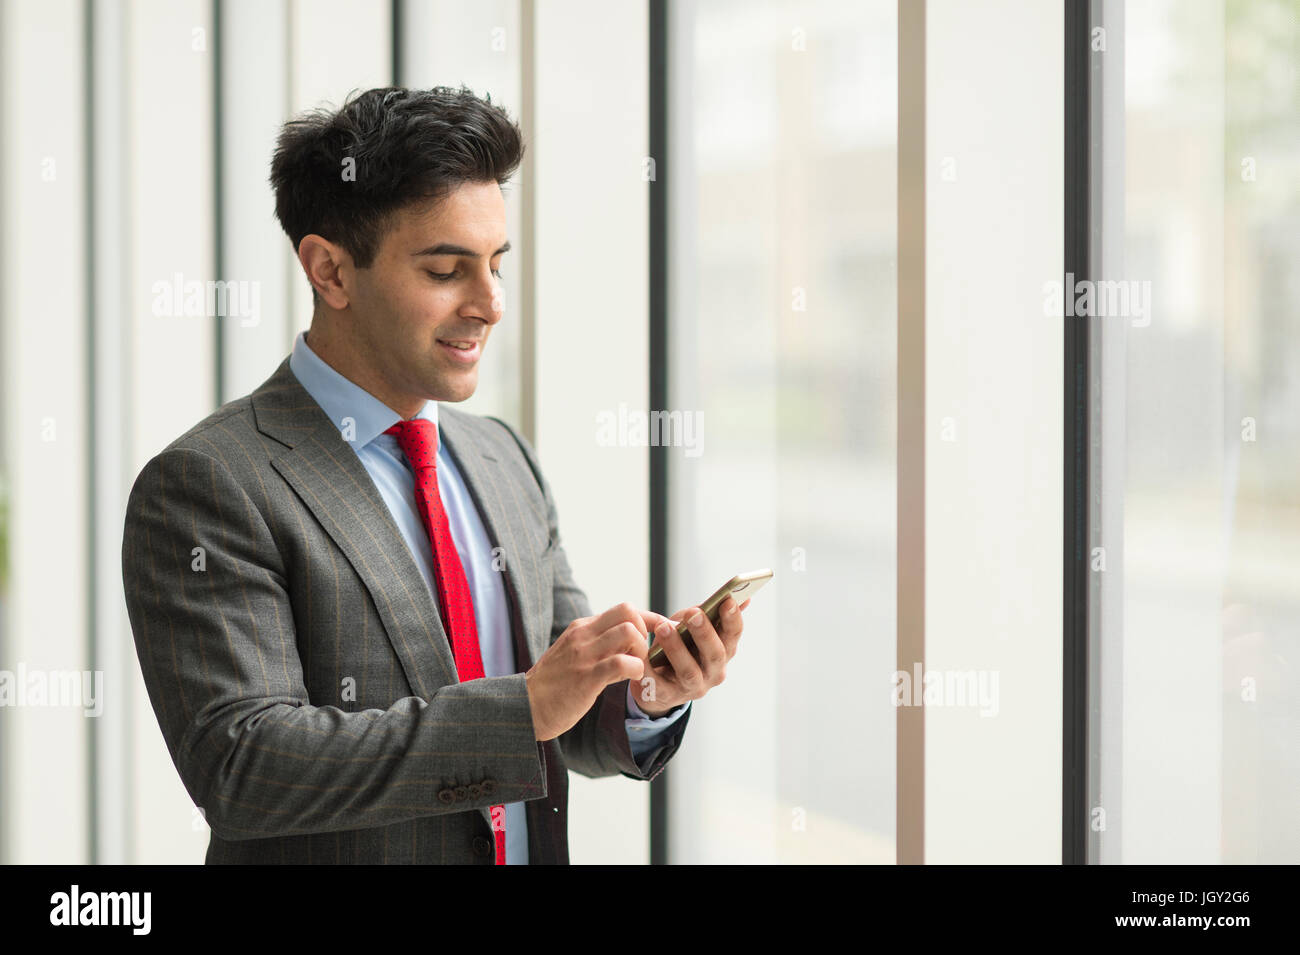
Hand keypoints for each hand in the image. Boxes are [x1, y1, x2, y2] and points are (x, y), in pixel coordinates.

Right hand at [524, 602, 659, 740]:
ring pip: (629, 632)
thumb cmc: (553, 684)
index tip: (659, 633)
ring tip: (635, 667)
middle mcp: (583, 636)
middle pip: (628, 611)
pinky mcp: (587, 678)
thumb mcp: (574, 653)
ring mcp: (584, 655)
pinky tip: (631, 679)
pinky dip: (636, 669)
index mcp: (582, 628)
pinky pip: (622, 663)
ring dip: (641, 651)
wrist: (526, 706)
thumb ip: (598, 644)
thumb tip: (629, 642)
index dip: (648, 619)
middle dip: (645, 630)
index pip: (624, 608)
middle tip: (641, 653)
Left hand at [633, 596, 749, 716]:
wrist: (657, 684)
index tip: (728, 600)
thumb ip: (710, 613)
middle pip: (714, 654)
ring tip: (664, 628)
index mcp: (723, 652)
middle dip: (705, 633)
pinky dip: (649, 667)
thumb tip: (739, 596)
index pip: (733, 635)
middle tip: (694, 614)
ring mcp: (691, 687)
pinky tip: (642, 652)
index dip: (733, 619)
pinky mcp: (666, 696)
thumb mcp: (694, 628)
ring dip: (677, 649)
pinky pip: (657, 683)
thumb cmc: (679, 647)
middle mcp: (713, 672)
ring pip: (689, 671)